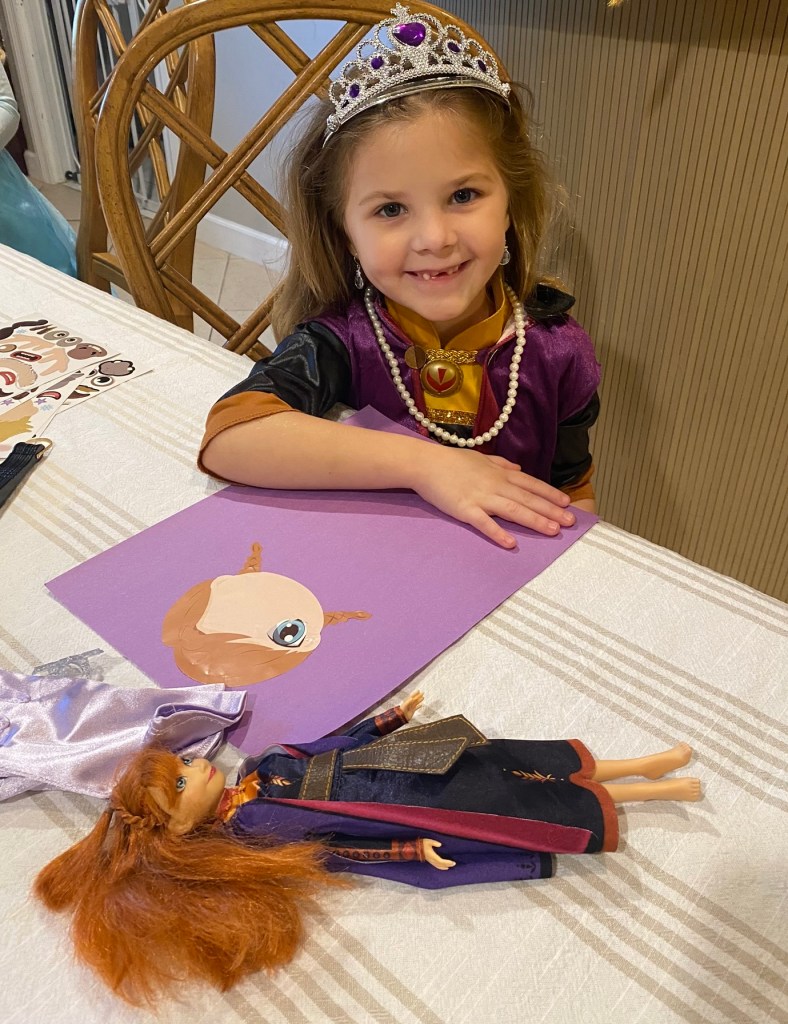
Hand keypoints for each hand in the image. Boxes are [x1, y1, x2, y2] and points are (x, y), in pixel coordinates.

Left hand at [400, 690, 423, 721]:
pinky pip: (416, 708)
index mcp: (407, 701)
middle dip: (418, 696)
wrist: (401, 718)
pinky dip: (419, 706)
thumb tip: (412, 698)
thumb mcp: (404, 705)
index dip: (415, 693)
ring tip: (423, 697)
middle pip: (415, 699)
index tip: (418, 691)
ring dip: (419, 700)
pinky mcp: (412, 711)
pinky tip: (421, 705)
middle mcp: (409, 703)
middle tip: (422, 693)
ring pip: (416, 702)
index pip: (412, 696)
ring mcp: (411, 707)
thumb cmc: (401, 711)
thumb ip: (408, 702)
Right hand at [410, 445, 574, 548]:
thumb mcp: (481, 458)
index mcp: (500, 473)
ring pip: (513, 510)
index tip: (566, 503)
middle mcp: (495, 484)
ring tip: (553, 531)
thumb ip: (501, 463)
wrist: (426, 464)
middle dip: (551, 510)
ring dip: (534, 521)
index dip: (549, 494)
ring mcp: (481, 497)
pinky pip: (484, 523)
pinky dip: (498, 533)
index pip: (530, 484)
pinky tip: (511, 543)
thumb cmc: (452, 460)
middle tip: (570, 522)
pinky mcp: (465, 509)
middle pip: (528, 499)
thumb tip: (518, 468)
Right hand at [422, 839, 455, 869]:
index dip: (447, 862)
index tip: (452, 862)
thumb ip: (434, 842)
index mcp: (432, 856)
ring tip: (451, 866)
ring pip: (439, 866)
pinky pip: (436, 866)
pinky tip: (445, 868)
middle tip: (454, 864)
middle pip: (441, 864)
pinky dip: (441, 867)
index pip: (441, 861)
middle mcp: (432, 860)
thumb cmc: (422, 844)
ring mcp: (431, 861)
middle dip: (448, 864)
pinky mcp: (430, 861)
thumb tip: (440, 844)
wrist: (416, 848)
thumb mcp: (428, 841)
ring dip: (445, 866)